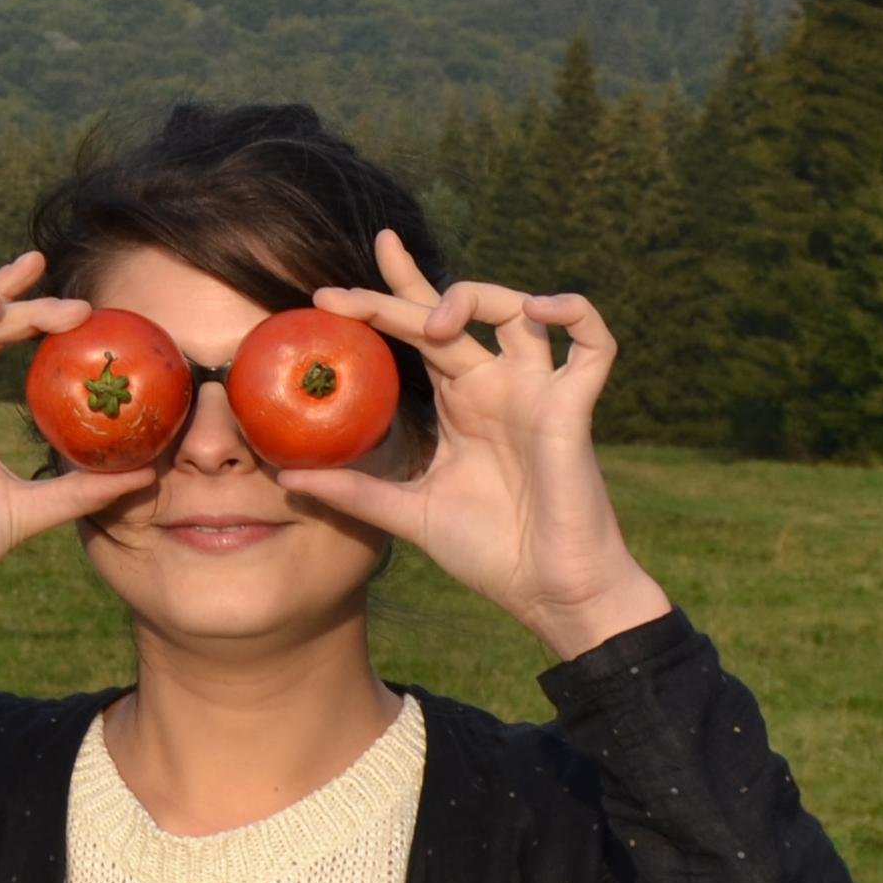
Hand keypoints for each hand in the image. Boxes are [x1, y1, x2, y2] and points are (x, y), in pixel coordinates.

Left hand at [285, 229, 671, 661]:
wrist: (547, 594)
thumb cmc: (489, 553)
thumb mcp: (407, 514)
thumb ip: (354, 490)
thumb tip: (287, 477)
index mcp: (458, 402)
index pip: (418, 331)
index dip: (384, 297)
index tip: (325, 292)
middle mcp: (495, 386)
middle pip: (451, 311)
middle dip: (398, 288)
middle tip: (335, 296)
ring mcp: (535, 392)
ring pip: (518, 310)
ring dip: (476, 298)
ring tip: (433, 324)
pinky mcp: (572, 408)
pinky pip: (595, 346)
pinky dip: (577, 313)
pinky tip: (542, 308)